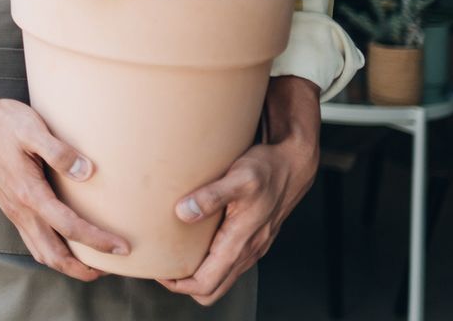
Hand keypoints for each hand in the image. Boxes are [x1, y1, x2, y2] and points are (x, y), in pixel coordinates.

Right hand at [0, 95, 130, 280]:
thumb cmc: (3, 123)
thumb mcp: (33, 129)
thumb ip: (60, 152)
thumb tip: (87, 172)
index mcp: (29, 193)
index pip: (69, 228)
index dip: (98, 241)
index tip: (122, 247)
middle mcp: (19, 208)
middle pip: (53, 254)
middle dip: (82, 268)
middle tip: (110, 268)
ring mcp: (12, 210)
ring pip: (40, 252)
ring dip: (66, 264)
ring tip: (90, 263)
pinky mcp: (10, 205)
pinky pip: (32, 240)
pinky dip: (52, 251)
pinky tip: (64, 241)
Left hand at [160, 76, 320, 305]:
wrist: (294, 164)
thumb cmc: (267, 169)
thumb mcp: (238, 177)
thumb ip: (211, 196)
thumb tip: (182, 213)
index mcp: (241, 242)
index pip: (206, 284)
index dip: (178, 284)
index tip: (158, 269)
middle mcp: (248, 250)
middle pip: (212, 290)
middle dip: (185, 285)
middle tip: (162, 264)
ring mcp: (252, 246)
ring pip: (222, 277)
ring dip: (198, 273)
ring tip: (174, 254)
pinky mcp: (253, 237)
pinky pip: (229, 263)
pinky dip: (210, 261)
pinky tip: (196, 240)